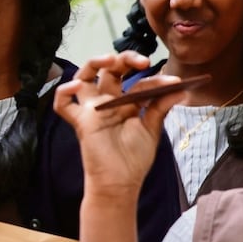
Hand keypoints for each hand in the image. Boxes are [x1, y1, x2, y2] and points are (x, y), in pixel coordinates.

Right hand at [53, 51, 183, 196]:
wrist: (121, 182)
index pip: (138, 82)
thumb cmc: (134, 158)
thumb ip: (160, 107)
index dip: (156, 79)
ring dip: (94, 63)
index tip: (174, 82)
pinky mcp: (81, 121)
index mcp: (125, 103)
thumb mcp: (152, 129)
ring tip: (109, 59)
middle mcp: (106, 102)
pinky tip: (75, 86)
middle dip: (123, 59)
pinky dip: (63, 92)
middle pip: (108, 71)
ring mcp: (91, 110)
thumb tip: (180, 88)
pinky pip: (62, 104)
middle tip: (142, 61)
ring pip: (83, 77)